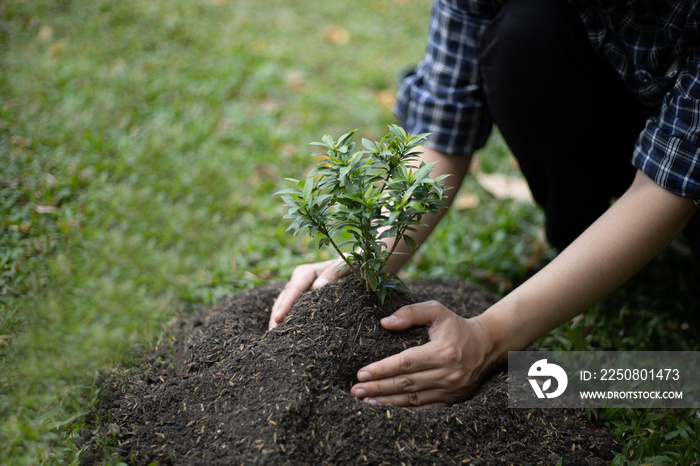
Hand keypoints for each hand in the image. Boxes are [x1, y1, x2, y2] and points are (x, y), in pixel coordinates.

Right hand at [268, 258, 348, 328]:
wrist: (352, 269)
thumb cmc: (350, 266)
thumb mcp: (345, 265)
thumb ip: (333, 272)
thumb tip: (317, 287)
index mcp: (306, 272)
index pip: (293, 289)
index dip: (285, 304)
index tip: (278, 318)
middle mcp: (298, 282)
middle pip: (284, 299)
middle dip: (277, 316)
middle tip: (272, 334)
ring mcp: (299, 293)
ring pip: (284, 307)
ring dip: (278, 321)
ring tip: (275, 337)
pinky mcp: (303, 302)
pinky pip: (292, 312)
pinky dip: (288, 322)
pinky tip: (285, 336)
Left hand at [349, 301, 495, 406]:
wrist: (486, 345)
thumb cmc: (456, 326)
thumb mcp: (436, 310)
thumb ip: (410, 313)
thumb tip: (384, 323)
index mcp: (442, 352)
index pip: (405, 363)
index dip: (382, 369)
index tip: (361, 373)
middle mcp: (447, 374)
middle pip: (405, 384)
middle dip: (378, 388)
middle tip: (355, 390)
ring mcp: (450, 390)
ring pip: (413, 399)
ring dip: (387, 401)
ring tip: (365, 401)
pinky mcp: (452, 400)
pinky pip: (424, 408)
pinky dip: (404, 410)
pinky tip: (387, 408)